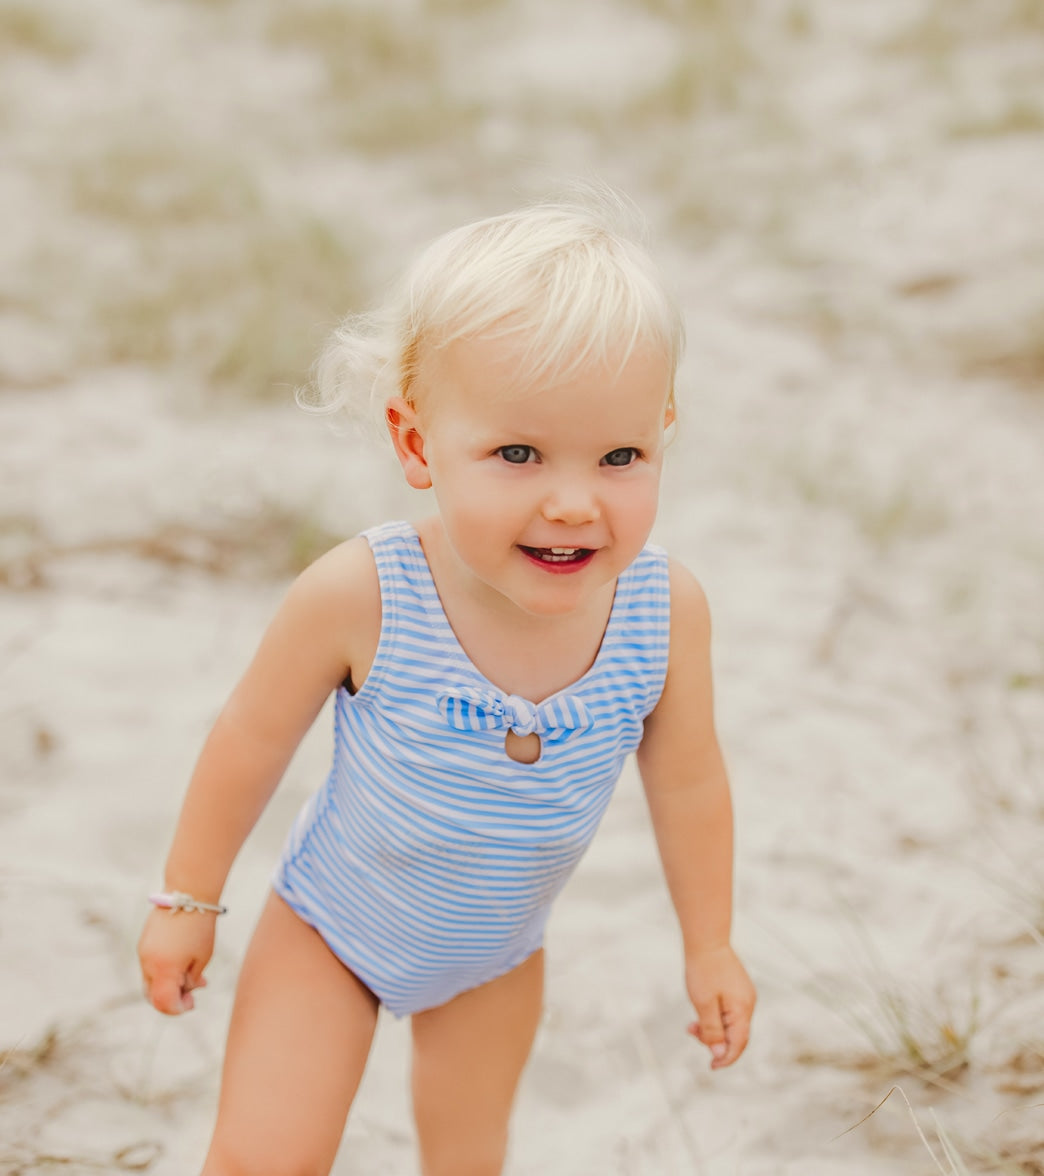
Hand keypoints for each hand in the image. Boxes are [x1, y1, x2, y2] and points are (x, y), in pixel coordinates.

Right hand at [137, 906, 216, 1014]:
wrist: (188, 893)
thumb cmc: (199, 926)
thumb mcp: (202, 957)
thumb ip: (191, 979)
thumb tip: (186, 991)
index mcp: (164, 969)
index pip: (163, 1003)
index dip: (177, 1009)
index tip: (191, 1004)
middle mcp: (148, 963)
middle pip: (153, 995)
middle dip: (171, 999)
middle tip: (192, 996)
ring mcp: (143, 952)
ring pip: (151, 981)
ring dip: (168, 985)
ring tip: (193, 976)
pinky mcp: (144, 943)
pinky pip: (150, 966)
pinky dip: (163, 971)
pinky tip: (183, 964)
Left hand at [685, 945, 754, 1068]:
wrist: (706, 940)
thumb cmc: (703, 971)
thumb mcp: (703, 1004)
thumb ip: (712, 1030)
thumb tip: (719, 1053)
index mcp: (743, 1009)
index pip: (739, 1044)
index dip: (726, 1058)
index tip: (711, 1066)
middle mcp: (748, 1003)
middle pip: (735, 1035)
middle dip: (714, 1040)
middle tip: (691, 1031)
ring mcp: (744, 995)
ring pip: (730, 1023)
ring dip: (712, 1028)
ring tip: (691, 1024)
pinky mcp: (737, 988)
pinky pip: (728, 1011)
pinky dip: (715, 1017)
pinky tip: (700, 1011)